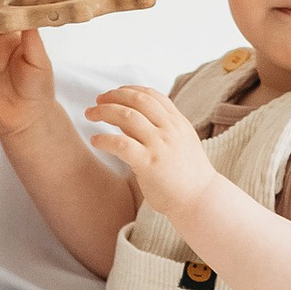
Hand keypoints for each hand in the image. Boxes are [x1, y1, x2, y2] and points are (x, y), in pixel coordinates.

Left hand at [85, 83, 215, 230]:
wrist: (200, 199)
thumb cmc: (187, 177)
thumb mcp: (180, 144)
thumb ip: (159, 130)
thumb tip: (127, 123)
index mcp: (177, 123)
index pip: (152, 95)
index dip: (129, 90)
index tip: (115, 93)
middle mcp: (169, 129)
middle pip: (137, 100)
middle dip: (113, 96)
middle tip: (97, 101)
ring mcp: (159, 145)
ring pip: (127, 116)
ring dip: (104, 112)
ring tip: (90, 115)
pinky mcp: (149, 163)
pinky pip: (121, 144)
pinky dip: (104, 139)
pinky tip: (95, 140)